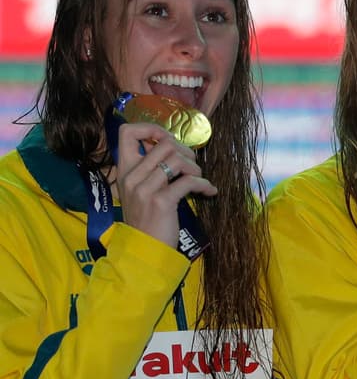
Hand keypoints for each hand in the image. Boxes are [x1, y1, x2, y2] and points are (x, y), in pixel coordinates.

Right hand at [115, 122, 216, 248]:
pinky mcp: (161, 202)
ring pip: (177, 159)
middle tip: (193, 166)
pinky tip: (210, 191)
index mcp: (125, 170)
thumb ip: (149, 169)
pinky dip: (204, 184)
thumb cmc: (147, 220)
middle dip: (186, 151)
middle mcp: (131, 176)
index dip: (152, 128)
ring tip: (200, 180)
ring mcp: (145, 189)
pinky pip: (188, 181)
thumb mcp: (140, 191)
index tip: (169, 140)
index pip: (126, 131)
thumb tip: (171, 146)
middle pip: (164, 143)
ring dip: (195, 168)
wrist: (144, 250)